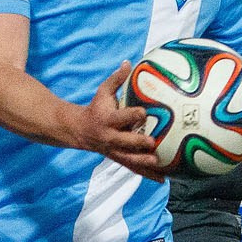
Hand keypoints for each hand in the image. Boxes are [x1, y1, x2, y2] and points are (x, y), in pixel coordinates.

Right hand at [80, 63, 163, 181]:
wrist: (79, 130)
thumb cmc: (96, 108)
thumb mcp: (102, 92)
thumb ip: (116, 79)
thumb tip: (129, 62)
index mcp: (107, 120)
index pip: (121, 117)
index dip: (132, 114)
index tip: (144, 112)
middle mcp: (111, 137)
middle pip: (125, 141)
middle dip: (138, 142)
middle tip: (153, 141)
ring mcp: (115, 151)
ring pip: (130, 159)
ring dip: (144, 162)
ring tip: (159, 163)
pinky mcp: (119, 159)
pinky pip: (134, 168)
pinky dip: (148, 174)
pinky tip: (163, 179)